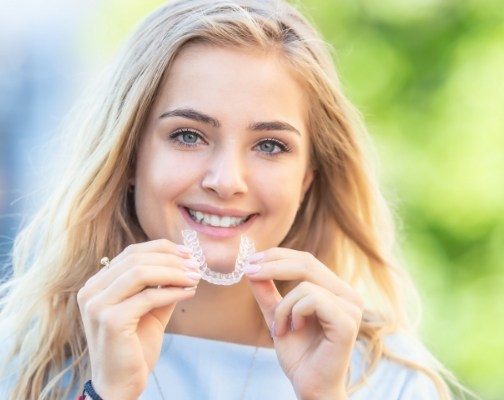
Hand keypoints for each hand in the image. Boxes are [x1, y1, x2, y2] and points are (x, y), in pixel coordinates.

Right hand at [77, 239, 201, 399]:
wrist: (120, 385)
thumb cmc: (135, 347)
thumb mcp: (150, 309)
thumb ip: (161, 286)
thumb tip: (185, 263)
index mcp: (97, 285)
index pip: (131, 253)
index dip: (162, 248)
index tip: (187, 253)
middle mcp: (91, 291)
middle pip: (136, 259)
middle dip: (171, 259)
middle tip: (196, 265)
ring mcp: (97, 305)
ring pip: (141, 272)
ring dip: (174, 272)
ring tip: (195, 277)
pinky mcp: (111, 320)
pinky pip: (148, 297)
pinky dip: (173, 292)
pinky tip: (189, 292)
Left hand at [245, 248, 362, 399]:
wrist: (310, 386)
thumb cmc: (299, 354)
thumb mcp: (277, 316)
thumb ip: (267, 293)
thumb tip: (251, 267)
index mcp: (335, 290)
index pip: (306, 260)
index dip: (277, 256)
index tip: (250, 261)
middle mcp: (347, 295)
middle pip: (307, 263)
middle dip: (273, 265)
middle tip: (249, 272)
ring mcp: (351, 307)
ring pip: (305, 284)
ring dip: (283, 307)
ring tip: (280, 329)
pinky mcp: (347, 322)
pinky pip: (313, 299)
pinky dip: (294, 313)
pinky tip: (294, 330)